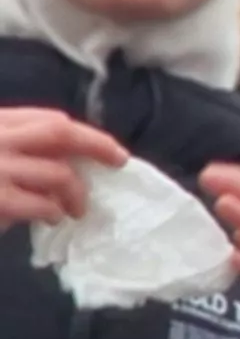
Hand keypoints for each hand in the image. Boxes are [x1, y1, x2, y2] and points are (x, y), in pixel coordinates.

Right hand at [0, 107, 121, 228]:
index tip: (107, 146)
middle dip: (98, 145)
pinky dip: (54, 212)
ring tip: (77, 210)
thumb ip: (22, 147)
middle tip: (119, 161)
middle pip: (60, 132)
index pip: (48, 120)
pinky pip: (44, 205)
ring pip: (60, 174)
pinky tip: (52, 218)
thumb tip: (71, 162)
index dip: (84, 133)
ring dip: (77, 194)